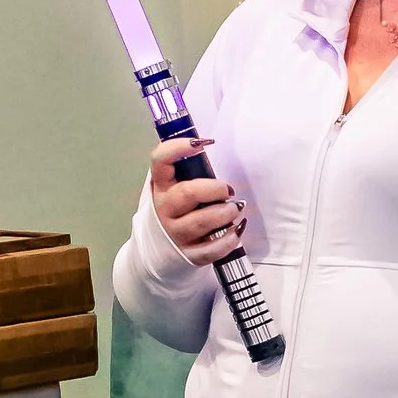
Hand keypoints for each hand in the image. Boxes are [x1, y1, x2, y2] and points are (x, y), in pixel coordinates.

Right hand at [147, 137, 246, 270]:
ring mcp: (175, 233)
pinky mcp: (189, 254)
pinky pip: (212, 249)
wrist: (162, 248)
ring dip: (225, 213)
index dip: (178, 148)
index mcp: (161, 186)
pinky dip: (229, 239)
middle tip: (228, 191)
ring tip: (236, 208)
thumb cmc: (178, 210)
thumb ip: (190, 171)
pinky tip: (237, 230)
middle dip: (215, 189)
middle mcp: (165, 209)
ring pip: (202, 221)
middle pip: (188, 193)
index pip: (160, 160)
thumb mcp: (175, 187)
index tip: (202, 143)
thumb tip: (213, 147)